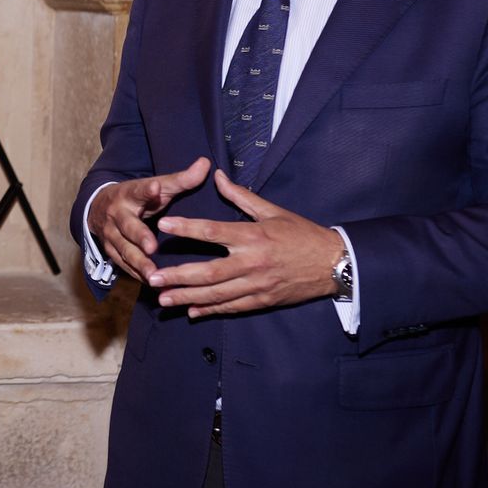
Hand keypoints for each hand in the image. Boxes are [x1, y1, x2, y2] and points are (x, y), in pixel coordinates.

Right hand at [87, 157, 210, 281]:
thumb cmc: (138, 196)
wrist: (98, 207)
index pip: (139, 191)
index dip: (147, 190)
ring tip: (153, 276)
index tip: (155, 187)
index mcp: (129, 194)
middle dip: (139, 238)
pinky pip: (123, 265)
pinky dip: (135, 275)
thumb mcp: (156, 186)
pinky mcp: (110, 251)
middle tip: (153, 247)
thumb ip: (181, 179)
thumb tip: (205, 163)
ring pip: (123, 250)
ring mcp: (111, 235)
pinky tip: (150, 283)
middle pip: (128, 227)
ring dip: (138, 263)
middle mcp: (116, 215)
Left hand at [147, 168, 344, 318]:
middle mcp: (252, 262)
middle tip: (152, 278)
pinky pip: (232, 307)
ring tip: (162, 300)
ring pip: (217, 294)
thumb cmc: (302, 233)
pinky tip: (191, 311)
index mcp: (253, 236)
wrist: (334, 263)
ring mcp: (257, 285)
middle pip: (208, 272)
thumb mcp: (273, 211)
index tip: (163, 225)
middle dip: (178, 277)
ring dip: (187, 298)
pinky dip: (211, 310)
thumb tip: (216, 175)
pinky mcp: (263, 300)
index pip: (213, 232)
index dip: (186, 228)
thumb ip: (241, 196)